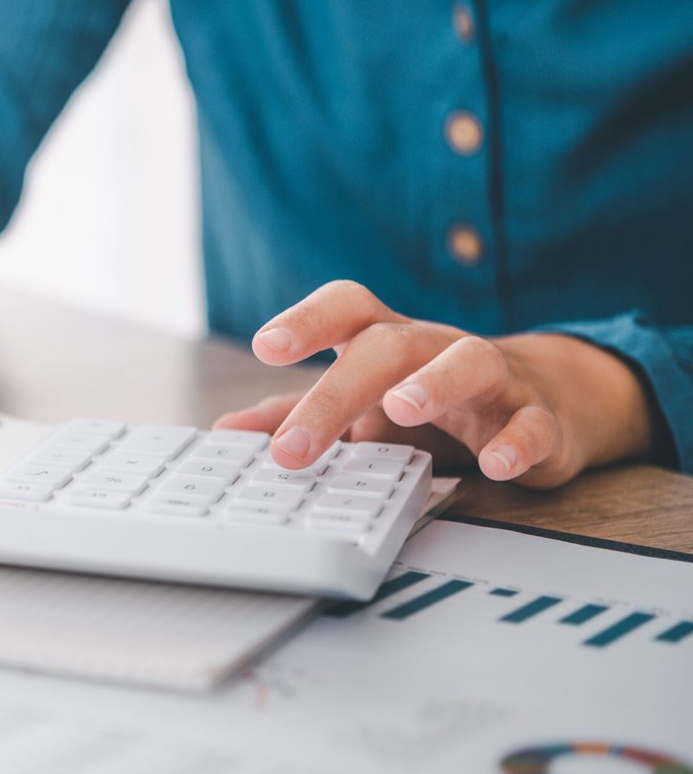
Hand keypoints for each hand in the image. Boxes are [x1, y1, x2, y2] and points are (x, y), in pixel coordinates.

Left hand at [214, 281, 655, 487]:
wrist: (547, 402)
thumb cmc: (435, 397)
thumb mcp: (363, 402)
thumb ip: (296, 413)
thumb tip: (227, 430)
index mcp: (388, 340)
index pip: (347, 309)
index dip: (307, 320)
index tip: (266, 346)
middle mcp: (436, 347)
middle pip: (388, 345)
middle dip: (336, 390)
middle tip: (293, 446)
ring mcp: (494, 379)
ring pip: (469, 361)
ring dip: (434, 381)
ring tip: (401, 408)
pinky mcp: (540, 418)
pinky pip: (532, 423)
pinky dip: (517, 442)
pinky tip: (495, 464)